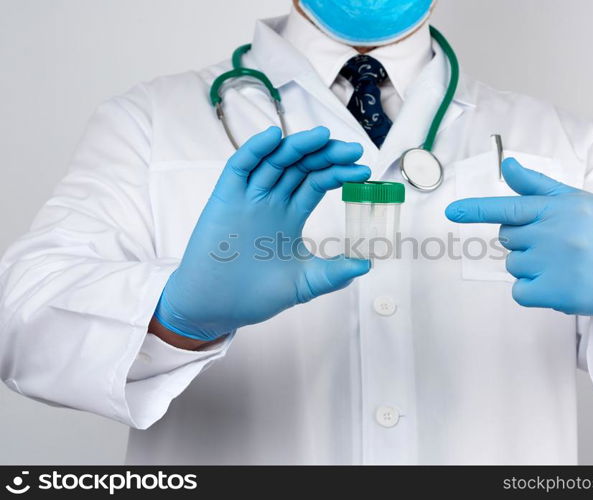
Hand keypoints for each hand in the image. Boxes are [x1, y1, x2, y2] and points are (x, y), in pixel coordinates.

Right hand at [154, 126, 371, 340]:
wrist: (216, 308)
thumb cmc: (255, 296)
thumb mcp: (304, 283)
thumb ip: (333, 274)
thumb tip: (366, 265)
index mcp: (290, 214)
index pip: (317, 182)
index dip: (338, 172)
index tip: (363, 170)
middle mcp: (271, 201)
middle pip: (301, 165)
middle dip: (327, 154)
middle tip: (353, 150)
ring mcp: (248, 198)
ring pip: (275, 160)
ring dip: (298, 145)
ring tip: (323, 136)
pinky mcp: (225, 199)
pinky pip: (240, 167)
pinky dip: (255, 150)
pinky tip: (275, 137)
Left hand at [445, 158, 592, 318]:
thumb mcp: (576, 201)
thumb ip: (537, 186)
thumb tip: (508, 165)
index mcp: (559, 207)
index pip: (510, 207)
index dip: (477, 210)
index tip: (451, 212)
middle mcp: (556, 233)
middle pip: (507, 238)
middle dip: (524, 241)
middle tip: (556, 245)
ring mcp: (557, 264)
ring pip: (513, 265)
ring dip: (530, 267)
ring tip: (563, 265)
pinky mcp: (557, 292)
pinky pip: (520, 292)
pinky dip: (533, 291)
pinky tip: (558, 284)